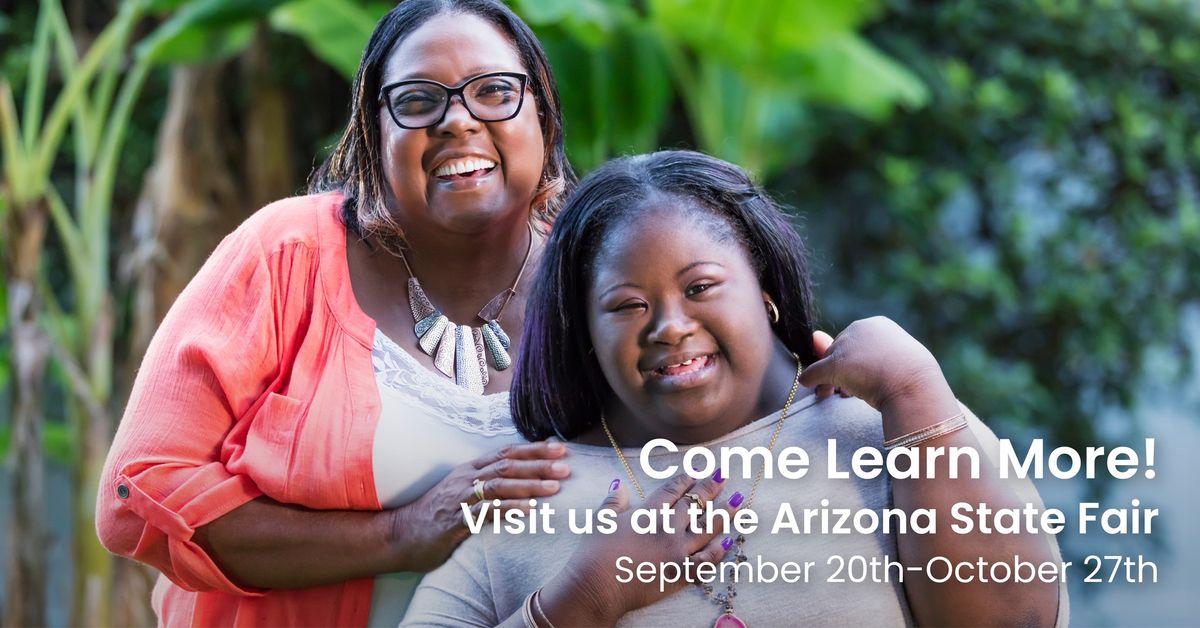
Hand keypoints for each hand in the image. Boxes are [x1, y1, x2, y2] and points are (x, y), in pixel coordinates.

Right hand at [390, 441, 569, 571]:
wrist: (399, 535)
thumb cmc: (435, 517)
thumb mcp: (462, 494)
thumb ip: (487, 487)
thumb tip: (521, 484)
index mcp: (470, 470)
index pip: (507, 453)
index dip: (534, 449)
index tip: (561, 448)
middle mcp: (467, 479)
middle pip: (508, 465)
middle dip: (539, 464)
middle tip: (566, 466)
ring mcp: (460, 498)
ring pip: (500, 486)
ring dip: (530, 485)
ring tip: (555, 488)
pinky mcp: (456, 520)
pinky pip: (486, 512)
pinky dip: (510, 509)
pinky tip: (529, 511)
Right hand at [539, 472, 733, 623]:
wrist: (598, 585)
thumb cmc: (595, 552)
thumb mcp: (601, 520)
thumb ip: (614, 502)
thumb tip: (620, 485)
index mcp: (648, 513)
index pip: (673, 490)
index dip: (687, 478)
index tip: (699, 469)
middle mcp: (667, 528)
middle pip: (695, 503)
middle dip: (711, 487)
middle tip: (725, 474)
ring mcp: (677, 551)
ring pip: (707, 528)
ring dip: (724, 514)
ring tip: (739, 502)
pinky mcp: (680, 574)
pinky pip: (706, 561)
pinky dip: (719, 551)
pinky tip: (729, 542)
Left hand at [800, 316, 949, 411]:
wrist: (915, 386)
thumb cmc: (910, 376)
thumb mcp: (889, 359)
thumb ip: (863, 351)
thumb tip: (822, 339)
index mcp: (877, 325)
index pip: (855, 342)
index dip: (855, 361)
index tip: (861, 377)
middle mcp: (860, 328)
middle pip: (840, 350)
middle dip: (841, 372)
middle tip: (845, 392)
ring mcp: (848, 345)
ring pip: (828, 362)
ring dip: (828, 379)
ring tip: (835, 395)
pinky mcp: (837, 363)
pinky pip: (816, 372)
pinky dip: (811, 379)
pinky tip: (808, 385)